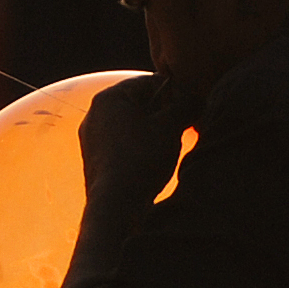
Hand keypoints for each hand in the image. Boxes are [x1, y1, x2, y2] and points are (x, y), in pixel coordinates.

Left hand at [77, 71, 193, 231]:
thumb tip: (196, 98)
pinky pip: (123, 145)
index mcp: (109, 98)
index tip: (192, 105)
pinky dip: (141, 148)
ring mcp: (92, 138)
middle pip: (138, 104)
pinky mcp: (95, 160)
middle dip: (164, 113)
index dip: (175, 92)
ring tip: (171, 145)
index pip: (148, 82)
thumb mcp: (170, 127)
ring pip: (131, 126)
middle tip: (185, 125)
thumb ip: (185, 106)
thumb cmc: (142, 159)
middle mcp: (94, 114)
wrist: (116, 204)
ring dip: (154, 131)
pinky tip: (154, 161)